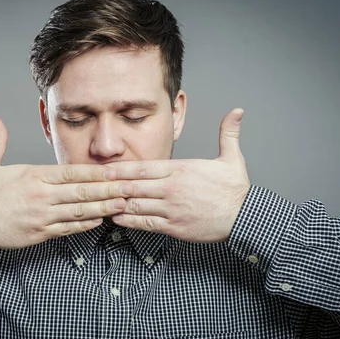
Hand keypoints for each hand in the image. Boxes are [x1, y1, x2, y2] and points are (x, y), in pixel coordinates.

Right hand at [0, 115, 133, 249]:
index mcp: (33, 176)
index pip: (71, 172)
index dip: (96, 172)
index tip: (115, 171)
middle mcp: (41, 195)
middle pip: (81, 191)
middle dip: (108, 189)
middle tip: (130, 187)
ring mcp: (42, 215)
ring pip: (78, 211)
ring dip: (102, 207)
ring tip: (122, 204)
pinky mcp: (40, 233)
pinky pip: (68, 229)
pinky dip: (85, 225)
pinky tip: (100, 221)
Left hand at [107, 108, 250, 242]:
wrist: (245, 217)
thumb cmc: (236, 190)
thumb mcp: (232, 158)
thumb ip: (228, 134)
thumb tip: (237, 111)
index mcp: (180, 170)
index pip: (143, 168)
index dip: (121, 170)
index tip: (105, 170)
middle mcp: (171, 188)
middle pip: (134, 186)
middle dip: (113, 186)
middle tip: (94, 186)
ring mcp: (171, 208)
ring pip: (136, 205)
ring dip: (117, 204)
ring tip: (101, 202)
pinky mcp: (174, 227)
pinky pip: (145, 223)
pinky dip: (129, 221)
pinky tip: (116, 219)